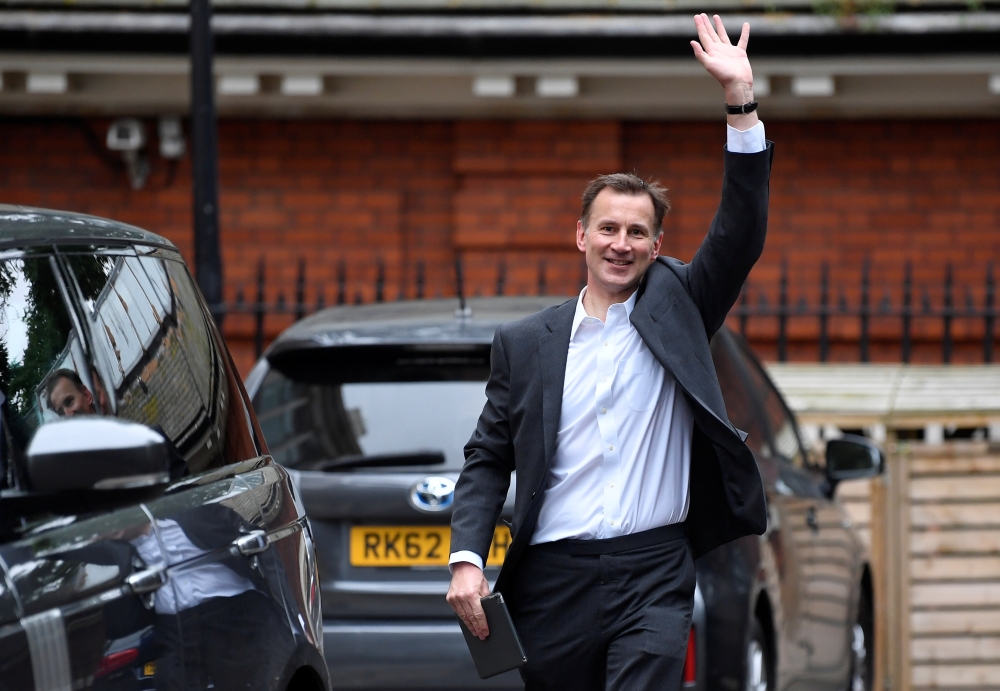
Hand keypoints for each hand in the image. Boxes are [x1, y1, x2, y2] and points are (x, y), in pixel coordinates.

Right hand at [446, 562, 491, 639]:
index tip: (485, 631)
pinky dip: (463, 618)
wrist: (464, 566)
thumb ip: (486, 599)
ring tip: (475, 632)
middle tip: (481, 635)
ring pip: (463, 616)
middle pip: (470, 617)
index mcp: (472, 594)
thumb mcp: (484, 587)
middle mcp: (462, 597)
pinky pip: (457, 612)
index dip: (482, 625)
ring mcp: (454, 598)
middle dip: (477, 628)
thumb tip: (488, 612)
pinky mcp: (450, 598)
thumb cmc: (475, 575)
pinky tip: (467, 623)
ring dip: (470, 626)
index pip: (478, 614)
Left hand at [690, 14, 758, 128]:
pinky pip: (742, 40)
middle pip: (710, 34)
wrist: (737, 83)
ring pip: (722, 35)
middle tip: (701, 14)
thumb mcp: (709, 64)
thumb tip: (692, 42)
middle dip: (706, 24)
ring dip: (719, 26)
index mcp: (711, 51)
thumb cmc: (723, 76)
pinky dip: (744, 32)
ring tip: (715, 17)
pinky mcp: (739, 53)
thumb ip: (700, 54)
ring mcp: (729, 51)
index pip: (704, 36)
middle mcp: (719, 50)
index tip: (697, 16)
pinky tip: (745, 25)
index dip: (700, 26)